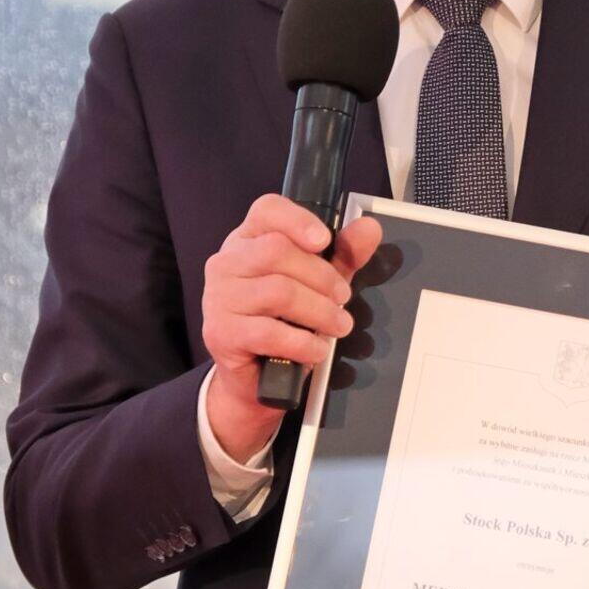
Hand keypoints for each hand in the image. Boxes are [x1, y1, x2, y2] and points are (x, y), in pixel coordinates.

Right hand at [201, 195, 382, 462]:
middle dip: (322, 276)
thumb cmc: (286, 321)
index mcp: (248, 240)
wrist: (256, 377)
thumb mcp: (320, 283)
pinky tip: (317, 349)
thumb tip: (369, 228)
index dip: (297, 220)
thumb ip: (342, 255)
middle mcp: (227, 263)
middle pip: (277, 251)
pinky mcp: (221, 333)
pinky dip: (304, 343)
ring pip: (278, 292)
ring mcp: (219, 298)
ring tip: (339, 326)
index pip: (266, 210)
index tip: (324, 240)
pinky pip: (270, 332)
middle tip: (343, 298)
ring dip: (320, 312)